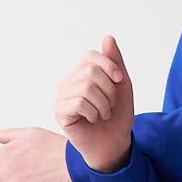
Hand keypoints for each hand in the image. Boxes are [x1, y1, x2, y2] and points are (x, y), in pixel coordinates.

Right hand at [54, 33, 134, 170]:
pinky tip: (93, 119)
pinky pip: (78, 102)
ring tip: (103, 114)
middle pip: (89, 71)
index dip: (109, 66)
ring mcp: (62, 97)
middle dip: (108, 89)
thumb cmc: (117, 116)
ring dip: (103, 104)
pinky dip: (93, 112)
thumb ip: (115, 62)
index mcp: (81, 74)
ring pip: (85, 87)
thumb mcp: (121, 86)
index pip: (91, 57)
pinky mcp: (60, 112)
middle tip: (110, 104)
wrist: (115, 144)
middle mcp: (68, 82)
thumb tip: (108, 37)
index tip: (119, 81)